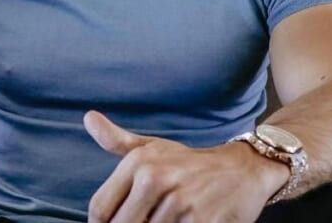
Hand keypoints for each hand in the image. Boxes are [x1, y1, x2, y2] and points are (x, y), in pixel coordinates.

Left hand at [85, 111, 288, 222]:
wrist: (243, 169)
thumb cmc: (189, 163)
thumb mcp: (152, 148)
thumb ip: (116, 140)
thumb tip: (88, 118)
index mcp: (139, 163)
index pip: (100, 209)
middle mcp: (156, 179)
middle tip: (145, 220)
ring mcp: (180, 202)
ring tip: (166, 220)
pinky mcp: (202, 221)